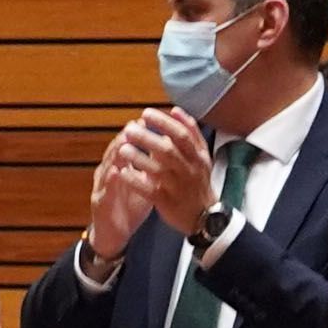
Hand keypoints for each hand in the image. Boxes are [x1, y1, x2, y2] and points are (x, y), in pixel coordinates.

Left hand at [90, 107, 213, 261]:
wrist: (205, 217)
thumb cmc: (198, 181)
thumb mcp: (202, 156)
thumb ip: (191, 133)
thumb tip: (175, 110)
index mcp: (198, 156)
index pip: (182, 135)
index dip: (164, 123)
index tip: (145, 114)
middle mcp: (189, 171)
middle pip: (168, 151)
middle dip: (147, 138)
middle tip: (129, 129)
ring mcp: (178, 187)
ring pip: (158, 171)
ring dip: (139, 158)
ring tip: (122, 149)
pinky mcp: (167, 203)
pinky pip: (150, 191)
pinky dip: (136, 181)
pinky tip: (123, 172)